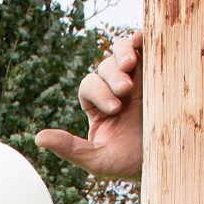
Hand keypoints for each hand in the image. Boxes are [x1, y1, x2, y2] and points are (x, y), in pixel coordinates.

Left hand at [37, 31, 143, 181]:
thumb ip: (69, 148)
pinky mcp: (156, 72)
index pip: (89, 86)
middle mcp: (115, 89)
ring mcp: (138, 78)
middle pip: (105, 68)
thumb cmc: (129, 163)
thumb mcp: (97, 159)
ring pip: (121, 53)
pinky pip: (144, 48)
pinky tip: (140, 40)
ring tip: (130, 65)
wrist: (165, 160)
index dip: (98, 92)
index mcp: (98, 106)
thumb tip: (38, 138)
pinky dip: (139, 39)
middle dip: (112, 76)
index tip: (114, 109)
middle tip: (125, 90)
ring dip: (122, 54)